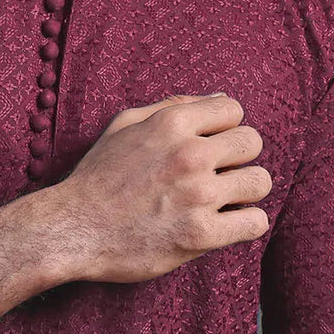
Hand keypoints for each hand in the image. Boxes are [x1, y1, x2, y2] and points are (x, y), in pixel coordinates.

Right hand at [49, 93, 271, 283]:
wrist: (73, 229)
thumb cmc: (98, 176)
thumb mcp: (125, 125)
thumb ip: (173, 106)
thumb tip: (220, 98)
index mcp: (172, 124)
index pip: (234, 110)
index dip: (226, 127)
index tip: (214, 144)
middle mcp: (190, 155)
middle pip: (252, 142)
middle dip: (239, 156)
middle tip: (220, 172)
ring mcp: (198, 196)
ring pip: (260, 182)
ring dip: (247, 190)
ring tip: (226, 198)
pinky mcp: (201, 235)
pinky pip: (255, 222)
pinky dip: (247, 223)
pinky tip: (229, 223)